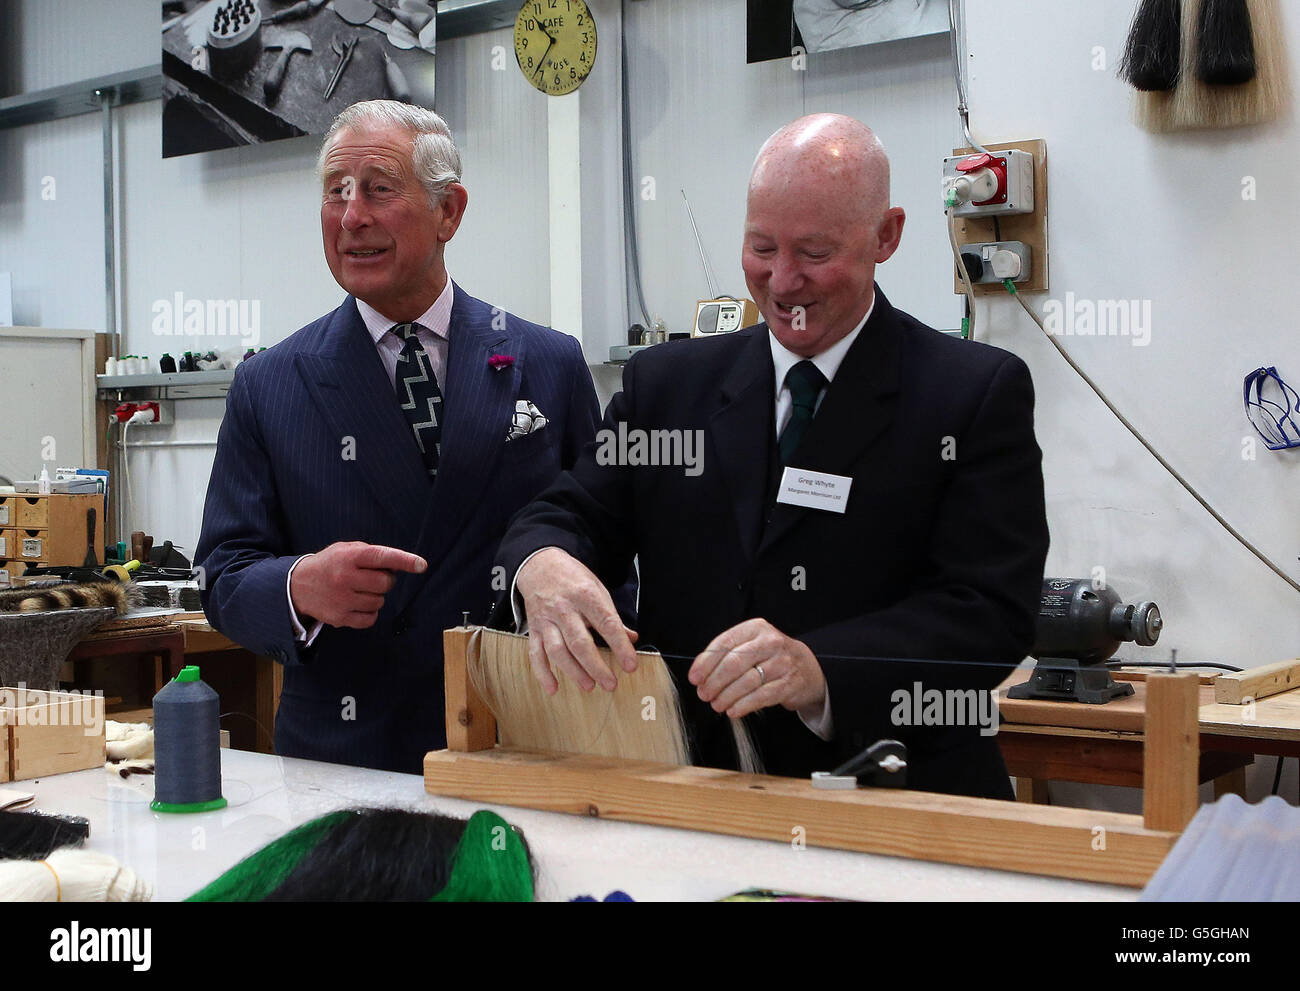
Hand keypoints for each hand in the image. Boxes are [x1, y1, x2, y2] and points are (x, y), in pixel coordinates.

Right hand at [290, 542, 426, 629]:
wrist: (297, 586)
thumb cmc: (330, 564)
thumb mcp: (345, 549)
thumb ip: (370, 554)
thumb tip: (397, 566)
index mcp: (349, 557)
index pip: (382, 556)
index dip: (404, 561)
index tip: (422, 565)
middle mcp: (345, 578)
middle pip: (385, 583)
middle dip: (385, 580)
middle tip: (372, 578)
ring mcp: (342, 599)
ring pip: (379, 601)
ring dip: (376, 596)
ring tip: (359, 590)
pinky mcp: (340, 618)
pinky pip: (370, 618)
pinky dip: (369, 612)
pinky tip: (357, 603)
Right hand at [516, 547, 637, 694]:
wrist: (540, 565)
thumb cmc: (572, 578)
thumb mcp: (597, 588)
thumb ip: (612, 616)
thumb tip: (631, 638)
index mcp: (586, 595)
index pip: (606, 624)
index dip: (620, 646)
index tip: (630, 665)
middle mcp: (564, 608)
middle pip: (580, 642)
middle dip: (596, 666)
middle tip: (610, 684)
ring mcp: (546, 619)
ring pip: (558, 650)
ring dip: (573, 671)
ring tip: (589, 686)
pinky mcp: (533, 628)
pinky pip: (535, 654)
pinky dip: (542, 673)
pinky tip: (553, 688)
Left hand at [689, 618, 825, 718]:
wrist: (807, 667)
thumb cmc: (771, 657)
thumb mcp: (751, 645)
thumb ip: (727, 654)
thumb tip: (700, 673)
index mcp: (756, 628)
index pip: (724, 644)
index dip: (705, 663)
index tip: (694, 678)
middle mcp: (770, 642)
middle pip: (733, 663)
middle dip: (714, 682)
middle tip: (704, 694)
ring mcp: (782, 663)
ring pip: (746, 682)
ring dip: (726, 696)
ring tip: (716, 704)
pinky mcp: (789, 683)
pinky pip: (761, 697)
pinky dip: (743, 705)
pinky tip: (733, 710)